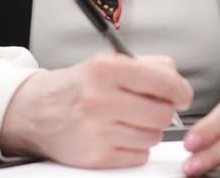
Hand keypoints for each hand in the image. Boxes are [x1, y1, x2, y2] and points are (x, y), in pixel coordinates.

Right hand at [0, 53, 192, 168]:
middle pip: (162, 113)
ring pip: (153, 136)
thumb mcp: (106, 63)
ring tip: (128, 120)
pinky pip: (139, 156)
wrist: (37, 112)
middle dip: (162, 111)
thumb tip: (176, 77)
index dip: (180, 90)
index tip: (182, 95)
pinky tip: (118, 135)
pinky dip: (135, 148)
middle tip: (152, 107)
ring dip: (148, 130)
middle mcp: (100, 99)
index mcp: (106, 70)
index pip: (163, 81)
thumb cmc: (76, 88)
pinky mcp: (97, 156)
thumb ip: (145, 65)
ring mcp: (98, 130)